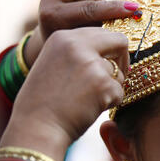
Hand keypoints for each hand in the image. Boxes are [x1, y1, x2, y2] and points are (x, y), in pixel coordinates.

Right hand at [0, 28, 127, 160]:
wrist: (37, 128)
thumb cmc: (44, 101)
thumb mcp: (54, 63)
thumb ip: (78, 52)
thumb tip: (108, 52)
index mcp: (63, 36)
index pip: (102, 32)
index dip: (110, 49)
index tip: (109, 63)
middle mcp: (77, 44)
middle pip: (120, 41)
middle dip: (122, 61)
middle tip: (113, 79)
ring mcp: (92, 64)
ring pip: (120, 72)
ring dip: (111, 88)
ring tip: (88, 99)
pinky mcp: (104, 85)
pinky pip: (120, 92)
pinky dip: (111, 102)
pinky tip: (90, 108)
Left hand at [24, 0, 137, 67]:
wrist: (52, 33)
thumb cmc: (76, 43)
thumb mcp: (87, 41)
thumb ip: (103, 30)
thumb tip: (130, 16)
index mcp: (55, 16)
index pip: (90, 9)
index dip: (113, 9)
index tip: (133, 10)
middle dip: (106, 2)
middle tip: (104, 15)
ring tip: (95, 7)